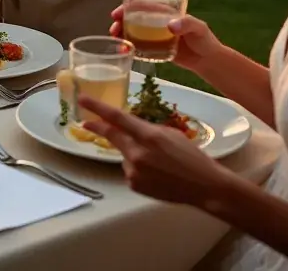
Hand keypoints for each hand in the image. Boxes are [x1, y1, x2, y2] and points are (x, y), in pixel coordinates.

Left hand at [79, 96, 232, 207]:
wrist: (204, 186)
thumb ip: (147, 129)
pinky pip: (129, 170)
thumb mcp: (170, 134)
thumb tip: (130, 127)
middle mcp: (138, 153)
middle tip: (86, 122)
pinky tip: (155, 173)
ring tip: (156, 162)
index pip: (118, 118)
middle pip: (112, 136)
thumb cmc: (192, 156)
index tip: (82, 100)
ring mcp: (135, 171)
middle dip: (97, 127)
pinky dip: (137, 168)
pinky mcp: (134, 185)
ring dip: (131, 153)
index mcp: (149, 136)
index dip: (98, 107)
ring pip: (123, 155)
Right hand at [109, 6, 222, 75]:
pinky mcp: (155, 48)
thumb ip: (186, 24)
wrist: (209, 60)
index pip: (141, 5)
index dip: (126, 7)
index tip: (116, 15)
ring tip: (118, 44)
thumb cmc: (205, 39)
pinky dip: (130, 47)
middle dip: (120, 22)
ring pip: (133, 32)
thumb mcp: (198, 28)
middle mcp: (156, 21)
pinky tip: (125, 52)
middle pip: (132, 18)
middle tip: (113, 31)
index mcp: (164, 11)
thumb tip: (170, 26)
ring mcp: (155, 35)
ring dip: (122, 35)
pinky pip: (139, 46)